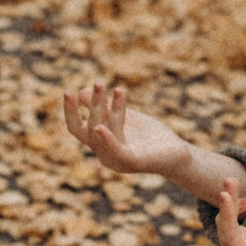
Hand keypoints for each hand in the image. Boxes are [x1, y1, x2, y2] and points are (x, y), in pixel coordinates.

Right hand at [61, 84, 190, 178]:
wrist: (177, 154)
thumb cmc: (150, 136)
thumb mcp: (124, 117)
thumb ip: (105, 107)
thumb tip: (82, 91)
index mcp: (100, 145)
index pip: (77, 129)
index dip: (70, 112)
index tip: (67, 92)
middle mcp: (104, 155)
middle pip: (91, 127)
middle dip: (94, 104)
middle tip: (98, 82)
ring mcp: (117, 161)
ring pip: (104, 134)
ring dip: (106, 110)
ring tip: (116, 89)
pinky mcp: (132, 163)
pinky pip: (116, 150)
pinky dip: (107, 138)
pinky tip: (101, 126)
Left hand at [214, 179, 245, 245]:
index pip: (230, 243)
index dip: (227, 221)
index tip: (225, 197)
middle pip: (225, 230)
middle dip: (226, 206)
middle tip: (229, 180)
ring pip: (225, 222)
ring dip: (228, 201)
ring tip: (231, 180)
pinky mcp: (242, 238)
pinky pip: (231, 220)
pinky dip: (235, 207)